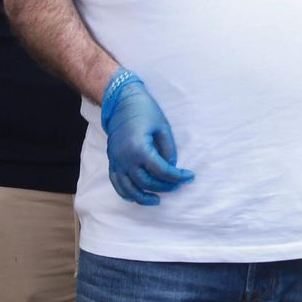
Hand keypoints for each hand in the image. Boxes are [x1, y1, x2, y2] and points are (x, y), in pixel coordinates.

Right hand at [100, 69, 194, 204]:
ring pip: (129, 189)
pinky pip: (117, 183)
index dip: (178, 177)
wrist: (120, 101)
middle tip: (178, 185)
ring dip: (143, 197)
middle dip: (165, 186)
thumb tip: (171, 167)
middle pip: (147, 182)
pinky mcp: (112, 161)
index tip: (189, 176)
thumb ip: (168, 150)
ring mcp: (116, 161)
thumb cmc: (144, 110)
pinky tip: (137, 196)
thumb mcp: (163, 127)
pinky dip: (126, 193)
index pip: (162, 171)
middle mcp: (125, 159)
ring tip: (158, 200)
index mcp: (139, 149)